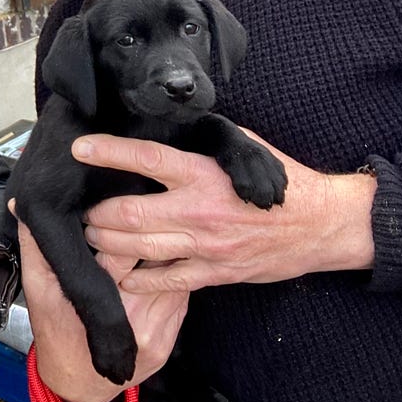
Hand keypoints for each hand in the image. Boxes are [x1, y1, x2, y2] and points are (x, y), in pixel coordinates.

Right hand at [17, 215, 186, 401]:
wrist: (76, 382)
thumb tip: (22, 208)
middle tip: (146, 216)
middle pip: (156, 260)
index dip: (123, 224)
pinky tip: (162, 269)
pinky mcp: (169, 342)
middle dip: (151, 235)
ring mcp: (155, 332)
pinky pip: (181, 300)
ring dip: (167, 255)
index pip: (124, 248)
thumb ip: (34, 245)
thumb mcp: (37, 287)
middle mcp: (134, 317)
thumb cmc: (56, 332)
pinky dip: (173, 281)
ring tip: (157, 237)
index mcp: (100, 300)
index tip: (118, 210)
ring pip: (174, 278)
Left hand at [74, 132, 376, 292]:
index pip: (148, 158)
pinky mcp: (214, 273)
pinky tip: (117, 273)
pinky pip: (166, 281)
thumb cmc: (279, 181)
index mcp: (205, 173)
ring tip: (91, 236)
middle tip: (82, 209)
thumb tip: (168, 119)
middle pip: (132, 213)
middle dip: (98, 213)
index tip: (79, 148)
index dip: (110, 152)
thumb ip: (204, 138)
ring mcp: (206, 246)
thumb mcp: (242, 147)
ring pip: (141, 250)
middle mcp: (200, 210)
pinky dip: (136, 280)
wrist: (321, 225)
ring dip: (108, 244)